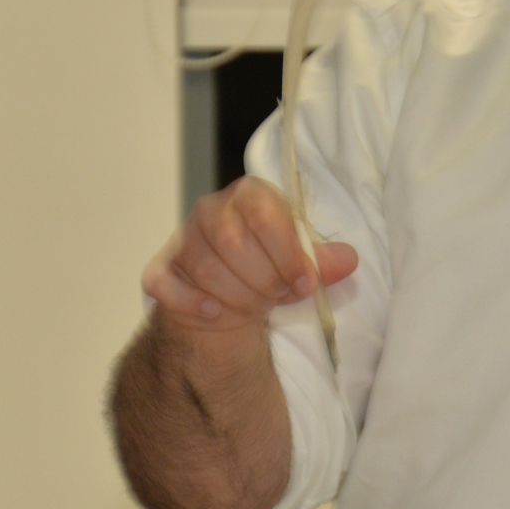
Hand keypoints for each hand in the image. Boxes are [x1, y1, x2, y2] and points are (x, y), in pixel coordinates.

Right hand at [141, 176, 357, 339]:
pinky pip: (166, 285)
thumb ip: (324, 262)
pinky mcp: (161, 269)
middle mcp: (212, 209)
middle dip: (263, 279)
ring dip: (238, 296)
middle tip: (278, 295)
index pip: (265, 216)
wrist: (231, 298)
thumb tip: (347, 261)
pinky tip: (217, 313)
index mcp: (251, 195)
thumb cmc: (271, 268)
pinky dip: (193, 303)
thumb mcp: (303, 263)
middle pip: (233, 243)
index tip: (305, 284)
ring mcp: (182, 239)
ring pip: (205, 268)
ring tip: (257, 305)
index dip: (288, 255)